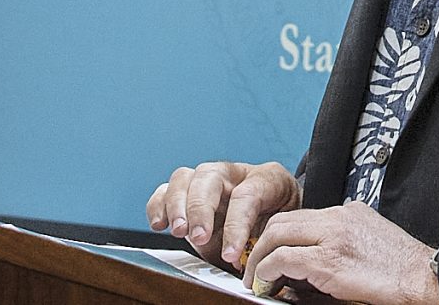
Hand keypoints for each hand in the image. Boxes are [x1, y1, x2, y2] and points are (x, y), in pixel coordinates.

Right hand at [148, 161, 301, 269]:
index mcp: (265, 179)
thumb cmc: (279, 219)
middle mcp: (233, 174)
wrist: (277, 209)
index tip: (230, 254)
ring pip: (184, 178)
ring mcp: (208, 180)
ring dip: (177, 206)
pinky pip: (165, 190)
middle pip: (209, 177)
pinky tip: (159, 224)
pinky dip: (158, 205)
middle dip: (201, 209)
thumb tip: (240, 263)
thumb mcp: (281, 229)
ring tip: (179, 232)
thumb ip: (262, 242)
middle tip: (199, 237)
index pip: (246, 196)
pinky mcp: (187, 193)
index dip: (236, 226)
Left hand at [244, 202, 438, 304]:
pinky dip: (268, 270)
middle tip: (253, 265)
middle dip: (261, 242)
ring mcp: (332, 237)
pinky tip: (265, 283)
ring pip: (277, 234)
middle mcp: (337, 218)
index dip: (278, 235)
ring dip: (259, 257)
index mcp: (348, 211)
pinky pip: (284, 258)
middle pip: (282, 220)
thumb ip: (350, 231)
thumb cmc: (402, 266)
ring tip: (255, 278)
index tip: (269, 252)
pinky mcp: (328, 261)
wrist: (423, 276)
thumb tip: (328, 244)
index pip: (300, 216)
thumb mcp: (374, 234)